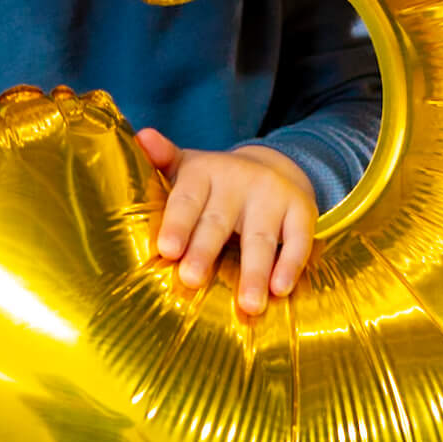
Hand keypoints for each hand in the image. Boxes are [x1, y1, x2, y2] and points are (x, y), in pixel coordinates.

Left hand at [135, 128, 317, 314]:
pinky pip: (298, 240)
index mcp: (204, 173)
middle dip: (205, 250)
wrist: (274, 166)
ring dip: (254, 272)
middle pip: (219, 221)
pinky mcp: (301, 210)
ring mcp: (272, 195)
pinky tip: (281, 290)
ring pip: (260, 237)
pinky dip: (291, 265)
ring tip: (248, 305)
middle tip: (191, 280)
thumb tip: (141, 136)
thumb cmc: (215, 183)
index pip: (187, 199)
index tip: (166, 250)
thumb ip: (162, 159)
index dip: (177, 223)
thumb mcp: (187, 168)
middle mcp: (239, 181)